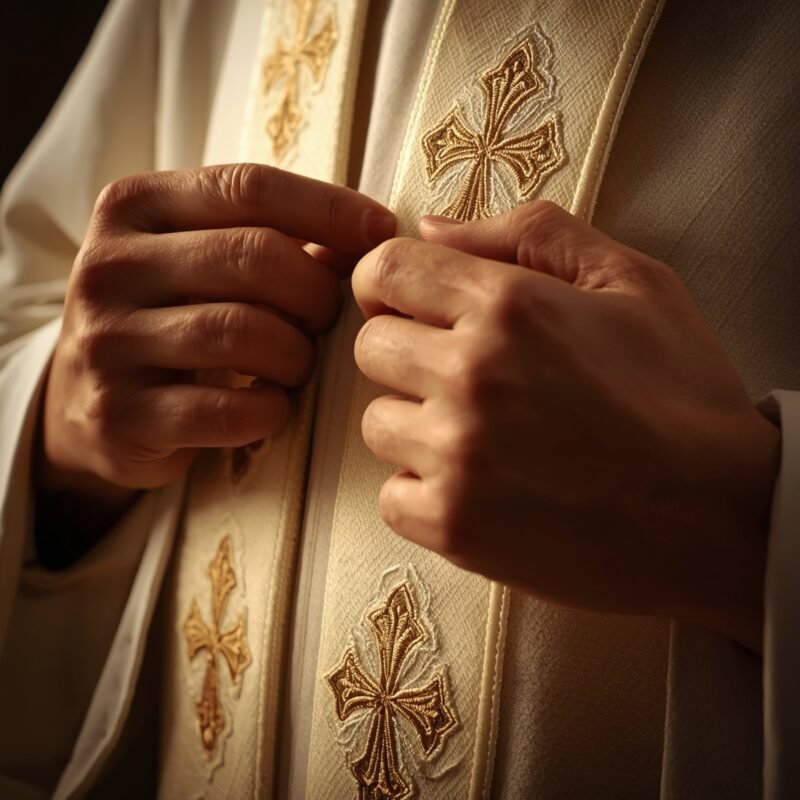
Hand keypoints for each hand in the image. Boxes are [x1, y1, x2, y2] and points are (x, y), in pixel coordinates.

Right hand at [40, 163, 394, 519]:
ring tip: (298, 364)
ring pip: (242, 331)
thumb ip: (267, 238)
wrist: (85, 405)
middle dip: (316, 292)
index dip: (330, 208)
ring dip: (297, 355)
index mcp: (133, 207)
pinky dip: (270, 410)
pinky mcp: (118, 414)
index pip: (250, 187)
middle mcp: (108, 266)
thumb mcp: (196, 260)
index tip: (381, 230)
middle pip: (254, 257)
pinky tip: (272, 405)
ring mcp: (106, 342)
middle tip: (326, 319)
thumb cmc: (167, 320)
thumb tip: (367, 235)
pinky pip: (226, 410)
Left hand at [352, 200, 778, 653]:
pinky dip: (424, 493)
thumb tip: (430, 229)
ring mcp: (459, 456)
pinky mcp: (455, 526)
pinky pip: (391, 497)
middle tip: (464, 378)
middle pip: (370, 348)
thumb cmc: (681, 397)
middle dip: (407, 355)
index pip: (384, 272)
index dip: (389, 285)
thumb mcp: (632, 283)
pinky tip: (480, 489)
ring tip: (484, 440)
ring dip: (417, 428)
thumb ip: (530, 236)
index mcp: (510, 306)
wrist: (718, 517)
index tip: (411, 307)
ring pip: (377, 424)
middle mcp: (472, 376)